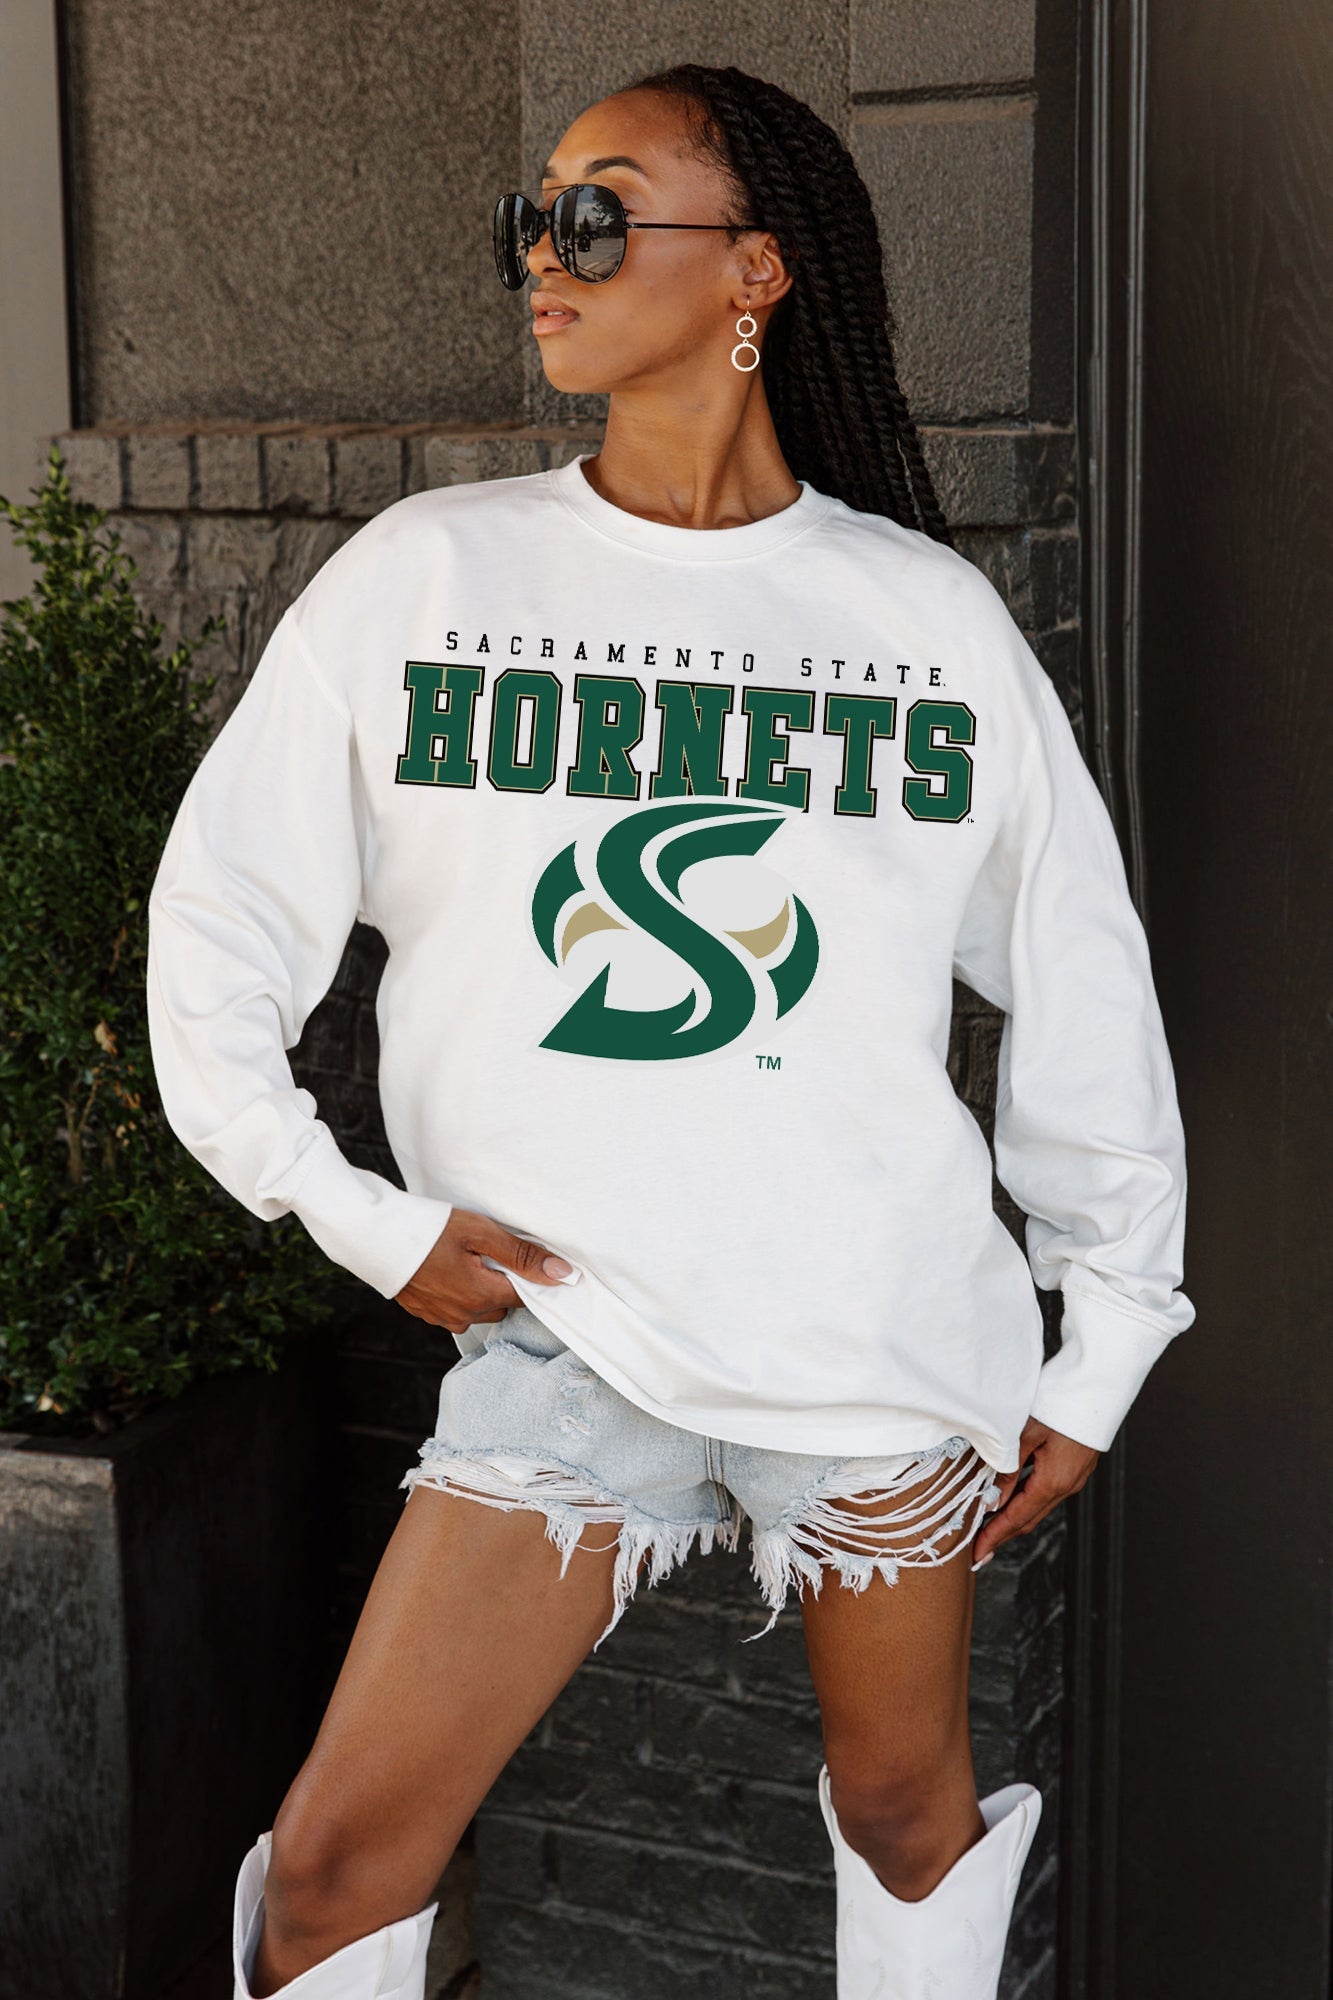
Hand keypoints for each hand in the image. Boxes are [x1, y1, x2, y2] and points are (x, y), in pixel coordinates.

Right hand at [394, 1207, 574, 1336]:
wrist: (377, 1235)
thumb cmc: (429, 1230)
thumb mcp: (481, 1233)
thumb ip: (523, 1255)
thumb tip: (561, 1274)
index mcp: (482, 1297)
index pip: (527, 1298)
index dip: (530, 1278)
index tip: (525, 1259)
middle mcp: (464, 1316)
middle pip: (503, 1305)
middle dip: (503, 1282)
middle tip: (488, 1252)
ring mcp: (442, 1318)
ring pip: (479, 1310)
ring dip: (481, 1290)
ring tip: (466, 1259)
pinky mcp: (425, 1313)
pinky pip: (455, 1311)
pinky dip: (458, 1294)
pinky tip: (448, 1270)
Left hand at [970, 1416, 1098, 1566]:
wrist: (1096, 1388)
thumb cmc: (1060, 1404)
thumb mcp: (1026, 1434)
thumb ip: (1008, 1468)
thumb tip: (992, 1499)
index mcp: (1053, 1481)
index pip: (1017, 1518)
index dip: (995, 1537)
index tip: (977, 1554)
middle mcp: (1066, 1485)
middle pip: (1028, 1519)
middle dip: (1002, 1535)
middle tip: (979, 1547)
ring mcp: (1073, 1479)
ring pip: (1037, 1507)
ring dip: (1014, 1518)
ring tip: (989, 1526)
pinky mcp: (1075, 1469)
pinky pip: (1046, 1493)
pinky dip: (1026, 1501)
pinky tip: (1011, 1496)